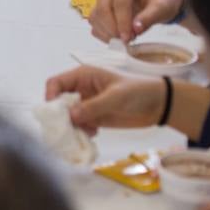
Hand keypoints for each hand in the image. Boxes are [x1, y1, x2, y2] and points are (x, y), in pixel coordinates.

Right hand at [45, 65, 164, 134]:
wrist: (159, 105)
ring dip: (72, 126)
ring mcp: (87, 105)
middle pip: (58, 101)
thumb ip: (94, 106)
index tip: (54, 112)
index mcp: (82, 76)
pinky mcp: (94, 118)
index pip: (56, 83)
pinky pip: (79, 125)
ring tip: (86, 132)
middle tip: (67, 128)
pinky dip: (82, 131)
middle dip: (61, 115)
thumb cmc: (138, 92)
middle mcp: (80, 90)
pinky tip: (94, 134)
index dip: (51, 96)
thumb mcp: (116, 97)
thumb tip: (71, 116)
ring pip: (68, 116)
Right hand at [90, 0, 183, 42]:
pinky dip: (102, 32)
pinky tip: (116, 38)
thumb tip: (135, 29)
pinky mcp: (100, 7)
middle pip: (103, 9)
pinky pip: (94, 21)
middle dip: (113, 28)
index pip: (119, 3)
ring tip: (123, 40)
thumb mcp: (162, 7)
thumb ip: (149, 17)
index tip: (129, 38)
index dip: (122, 22)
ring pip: (96, 16)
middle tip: (126, 41)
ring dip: (106, 32)